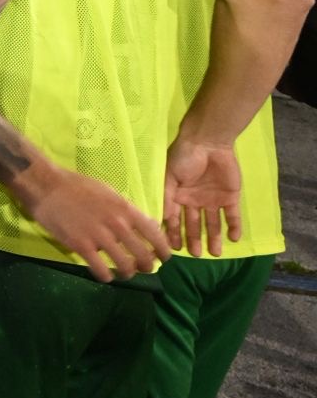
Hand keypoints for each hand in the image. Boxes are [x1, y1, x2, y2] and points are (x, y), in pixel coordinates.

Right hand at [17, 164, 169, 280]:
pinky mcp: (80, 245)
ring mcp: (99, 236)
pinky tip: (103, 274)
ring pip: (125, 267)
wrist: (45, 185)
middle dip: (146, 267)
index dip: (164, 251)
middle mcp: (117, 224)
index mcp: (125, 209)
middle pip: (143, 256)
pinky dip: (105, 276)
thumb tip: (148, 224)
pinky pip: (101, 270)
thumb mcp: (108, 192)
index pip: (155, 235)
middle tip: (141, 268)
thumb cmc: (76, 186)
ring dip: (127, 274)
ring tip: (122, 273)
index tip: (163, 258)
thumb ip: (127, 210)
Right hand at [163, 136, 241, 256]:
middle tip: (196, 255)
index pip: (175, 220)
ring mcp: (213, 200)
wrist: (208, 142)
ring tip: (215, 253)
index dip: (174, 234)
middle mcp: (195, 201)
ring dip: (214, 238)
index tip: (173, 249)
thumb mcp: (169, 177)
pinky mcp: (230, 198)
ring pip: (213, 223)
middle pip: (195, 224)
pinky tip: (233, 239)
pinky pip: (232, 216)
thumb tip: (162, 222)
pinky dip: (234, 227)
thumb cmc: (183, 158)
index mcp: (178, 196)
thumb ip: (167, 199)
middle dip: (194, 240)